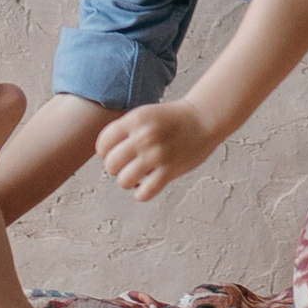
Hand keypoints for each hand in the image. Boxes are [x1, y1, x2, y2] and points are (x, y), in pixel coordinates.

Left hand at [95, 98, 216, 200]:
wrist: (204, 118)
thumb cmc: (172, 118)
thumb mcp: (144, 114)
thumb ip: (125, 131)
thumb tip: (105, 156)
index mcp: (134, 120)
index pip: (102, 144)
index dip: (105, 153)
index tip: (114, 154)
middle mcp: (143, 137)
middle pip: (111, 165)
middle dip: (116, 168)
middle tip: (127, 165)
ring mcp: (156, 155)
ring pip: (124, 181)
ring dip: (128, 182)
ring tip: (137, 176)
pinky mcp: (169, 171)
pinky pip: (144, 193)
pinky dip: (142, 193)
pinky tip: (147, 184)